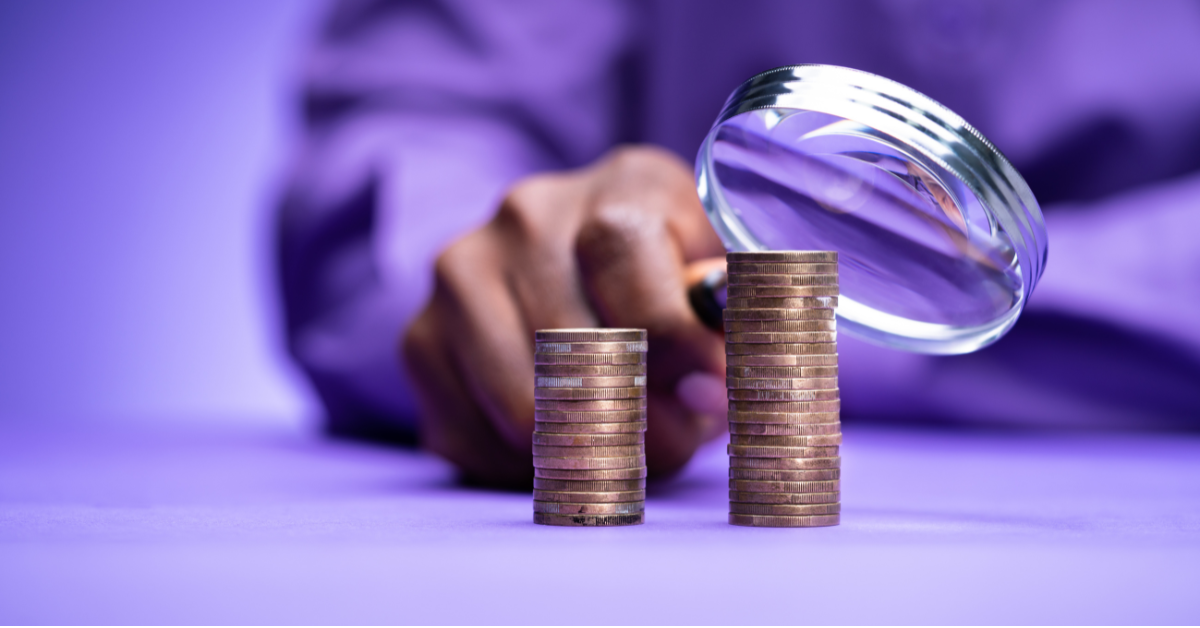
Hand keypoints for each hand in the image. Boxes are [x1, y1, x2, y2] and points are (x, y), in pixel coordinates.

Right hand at [402, 146, 726, 486]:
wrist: (570, 265)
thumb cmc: (664, 280)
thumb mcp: (716, 276)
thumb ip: (726, 314)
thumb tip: (715, 382)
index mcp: (620, 184)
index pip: (623, 252)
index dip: (673, 338)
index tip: (712, 394)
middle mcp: (526, 215)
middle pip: (573, 343)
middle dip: (639, 420)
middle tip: (672, 445)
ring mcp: (460, 273)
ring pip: (520, 405)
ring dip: (582, 451)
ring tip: (623, 446)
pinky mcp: (418, 338)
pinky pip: (475, 439)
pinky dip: (525, 467)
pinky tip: (559, 440)